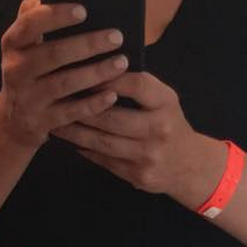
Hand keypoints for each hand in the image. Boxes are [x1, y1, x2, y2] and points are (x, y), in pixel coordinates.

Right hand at [0, 0, 130, 149]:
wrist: (11, 123)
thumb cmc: (27, 74)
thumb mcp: (22, 48)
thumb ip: (31, 22)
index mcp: (13, 45)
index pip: (30, 25)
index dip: (56, 17)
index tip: (83, 11)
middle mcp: (16, 71)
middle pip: (54, 55)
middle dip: (88, 45)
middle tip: (117, 37)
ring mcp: (28, 99)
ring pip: (65, 84)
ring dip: (96, 73)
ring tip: (121, 63)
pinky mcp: (40, 123)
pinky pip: (71, 113)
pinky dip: (92, 104)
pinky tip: (112, 95)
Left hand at [49, 71, 201, 193]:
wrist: (189, 166)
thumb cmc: (169, 124)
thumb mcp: (164, 99)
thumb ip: (138, 87)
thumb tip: (98, 71)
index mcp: (166, 103)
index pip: (136, 85)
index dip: (109, 79)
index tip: (85, 72)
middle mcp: (159, 129)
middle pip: (112, 117)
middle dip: (82, 108)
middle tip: (57, 100)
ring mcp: (148, 156)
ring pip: (103, 142)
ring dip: (76, 133)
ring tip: (56, 122)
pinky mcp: (138, 175)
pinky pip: (105, 161)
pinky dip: (85, 150)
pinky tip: (70, 143)